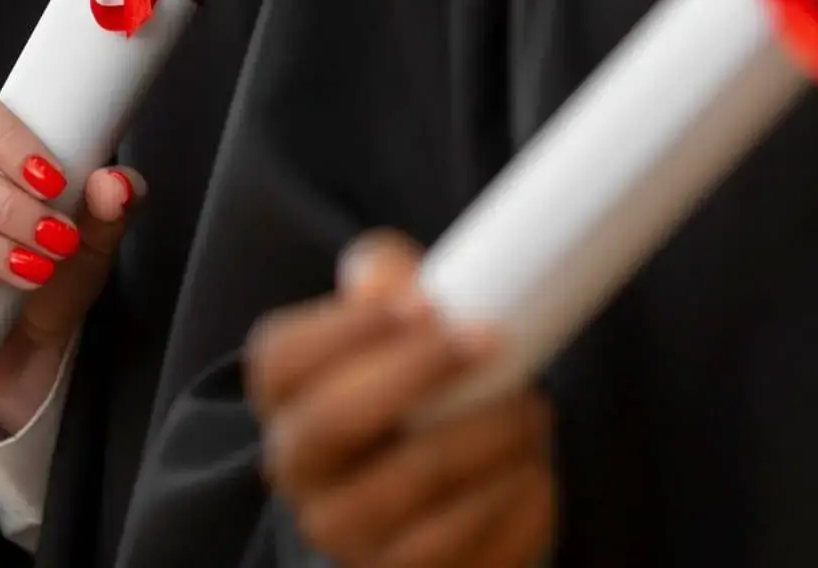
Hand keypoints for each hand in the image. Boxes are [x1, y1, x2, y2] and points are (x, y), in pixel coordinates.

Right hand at [246, 231, 555, 567]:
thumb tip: (388, 278)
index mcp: (284, 396)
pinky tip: (533, 471)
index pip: (286, 359)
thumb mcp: (392, 320)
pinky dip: (509, 508)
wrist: (432, 487)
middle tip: (491, 341)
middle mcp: (299, 471)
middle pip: (335, 421)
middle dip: (420, 374)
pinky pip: (458, 554)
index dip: (350, 328)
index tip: (426, 303)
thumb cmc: (413, 383)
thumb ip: (384, 276)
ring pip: (404, 493)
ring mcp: (347, 536)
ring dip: (483, 442)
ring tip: (531, 411)